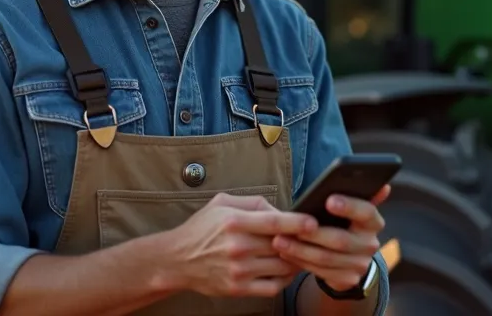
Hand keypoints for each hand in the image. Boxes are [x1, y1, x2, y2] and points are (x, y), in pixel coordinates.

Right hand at [160, 192, 319, 298]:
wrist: (177, 260)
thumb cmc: (202, 229)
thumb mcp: (221, 203)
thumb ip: (253, 202)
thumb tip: (281, 210)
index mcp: (234, 221)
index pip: (274, 222)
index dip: (298, 223)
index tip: (314, 223)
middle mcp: (237, 246)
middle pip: (283, 245)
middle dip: (300, 242)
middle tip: (310, 239)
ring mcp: (239, 270)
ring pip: (282, 267)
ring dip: (295, 261)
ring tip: (298, 254)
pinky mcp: (239, 288)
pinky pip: (274, 286)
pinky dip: (284, 279)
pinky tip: (283, 270)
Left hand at [272, 184, 389, 291]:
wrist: (346, 256)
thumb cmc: (339, 221)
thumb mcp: (346, 207)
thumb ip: (353, 194)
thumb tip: (381, 185)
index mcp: (372, 221)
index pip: (366, 212)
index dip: (349, 206)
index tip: (328, 200)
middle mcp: (370, 244)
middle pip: (341, 240)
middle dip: (313, 234)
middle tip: (291, 227)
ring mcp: (360, 264)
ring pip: (327, 258)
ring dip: (300, 250)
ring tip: (278, 240)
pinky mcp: (348, 278)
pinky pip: (321, 272)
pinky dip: (301, 262)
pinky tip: (285, 254)